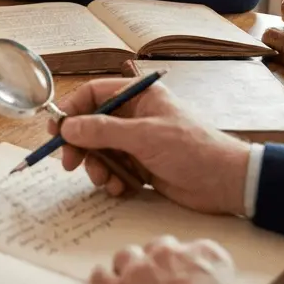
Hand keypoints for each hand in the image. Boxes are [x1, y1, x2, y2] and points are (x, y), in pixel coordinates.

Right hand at [54, 78, 251, 214]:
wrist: (226, 184)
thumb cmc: (192, 150)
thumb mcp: (143, 136)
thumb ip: (102, 130)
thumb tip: (68, 126)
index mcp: (139, 96)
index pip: (94, 94)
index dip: (72, 110)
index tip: (56, 130)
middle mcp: (136, 116)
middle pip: (92, 125)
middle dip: (81, 146)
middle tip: (70, 164)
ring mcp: (139, 142)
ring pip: (101, 150)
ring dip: (97, 167)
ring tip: (105, 181)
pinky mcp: (143, 166)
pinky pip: (115, 169)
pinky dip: (113, 180)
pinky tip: (122, 188)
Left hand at [89, 236, 240, 283]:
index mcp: (208, 260)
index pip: (207, 252)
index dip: (200, 270)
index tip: (199, 282)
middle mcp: (169, 256)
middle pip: (163, 247)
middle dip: (164, 264)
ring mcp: (135, 269)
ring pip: (129, 255)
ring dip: (133, 270)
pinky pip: (102, 274)